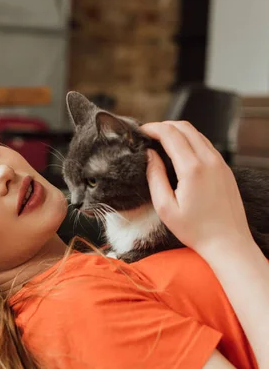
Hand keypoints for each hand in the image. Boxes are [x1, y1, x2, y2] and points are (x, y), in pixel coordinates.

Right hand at [141, 121, 253, 257]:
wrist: (228, 242)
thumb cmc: (195, 230)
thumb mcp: (165, 207)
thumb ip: (154, 177)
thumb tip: (149, 154)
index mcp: (192, 169)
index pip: (170, 134)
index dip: (152, 128)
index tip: (140, 132)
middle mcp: (209, 160)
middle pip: (184, 127)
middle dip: (164, 126)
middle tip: (148, 135)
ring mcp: (220, 163)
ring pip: (197, 133)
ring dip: (178, 131)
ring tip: (161, 142)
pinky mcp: (226, 168)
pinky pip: (206, 144)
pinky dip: (191, 141)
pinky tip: (180, 152)